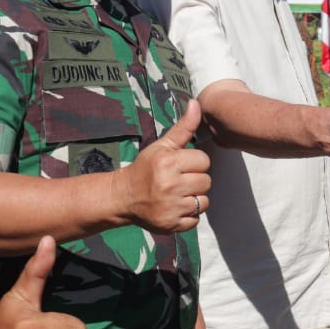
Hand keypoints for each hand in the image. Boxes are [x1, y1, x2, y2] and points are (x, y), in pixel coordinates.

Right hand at [118, 99, 210, 232]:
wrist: (123, 197)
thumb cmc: (145, 169)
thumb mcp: (162, 146)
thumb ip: (183, 127)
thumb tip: (196, 103)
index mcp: (168, 163)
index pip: (203, 161)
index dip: (194, 163)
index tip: (180, 165)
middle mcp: (169, 185)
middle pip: (206, 182)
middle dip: (195, 180)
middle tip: (179, 180)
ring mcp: (171, 207)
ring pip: (204, 201)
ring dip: (194, 198)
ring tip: (178, 194)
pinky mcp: (171, 224)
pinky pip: (195, 219)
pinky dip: (188, 215)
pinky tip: (175, 207)